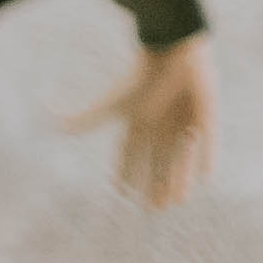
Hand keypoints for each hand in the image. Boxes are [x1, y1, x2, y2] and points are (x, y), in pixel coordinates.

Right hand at [71, 36, 213, 209]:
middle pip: (156, 161)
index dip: (126, 171)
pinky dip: (206, 159)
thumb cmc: (142, 78)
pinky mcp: (205, 116)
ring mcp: (183, 121)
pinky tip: (205, 178)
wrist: (173, 53)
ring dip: (177, 179)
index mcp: (139, 122)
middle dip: (153, 184)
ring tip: (173, 203)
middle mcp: (161, 125)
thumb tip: (54, 126)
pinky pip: (208, 142)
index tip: (122, 191)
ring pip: (179, 157)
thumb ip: (88, 118)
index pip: (130, 153)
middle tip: (152, 208)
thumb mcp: (114, 103)